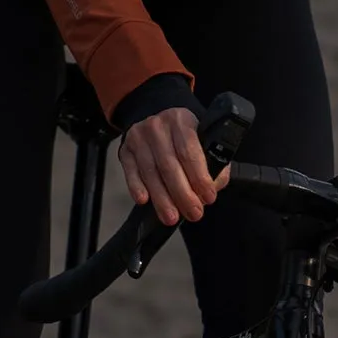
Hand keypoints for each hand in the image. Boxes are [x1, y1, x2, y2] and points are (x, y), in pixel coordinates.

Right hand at [120, 108, 230, 227]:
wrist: (157, 125)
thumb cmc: (184, 138)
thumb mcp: (203, 141)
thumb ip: (213, 164)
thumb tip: (212, 188)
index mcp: (181, 120)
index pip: (190, 151)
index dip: (200, 177)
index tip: (208, 197)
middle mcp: (158, 126)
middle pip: (169, 165)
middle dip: (182, 194)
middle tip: (193, 213)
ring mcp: (138, 137)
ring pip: (150, 172)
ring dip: (162, 198)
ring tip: (172, 217)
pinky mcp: (125, 150)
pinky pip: (131, 172)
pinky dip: (136, 187)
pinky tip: (144, 200)